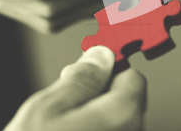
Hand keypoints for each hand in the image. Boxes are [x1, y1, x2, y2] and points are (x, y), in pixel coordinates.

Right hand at [5, 46, 146, 130]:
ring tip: (61, 125)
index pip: (133, 78)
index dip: (110, 68)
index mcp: (123, 115)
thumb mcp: (48, 108)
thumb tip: (100, 56)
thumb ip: (81, 79)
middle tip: (66, 97)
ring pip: (116, 124)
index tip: (90, 67)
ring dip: (94, 117)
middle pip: (127, 102)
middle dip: (99, 94)